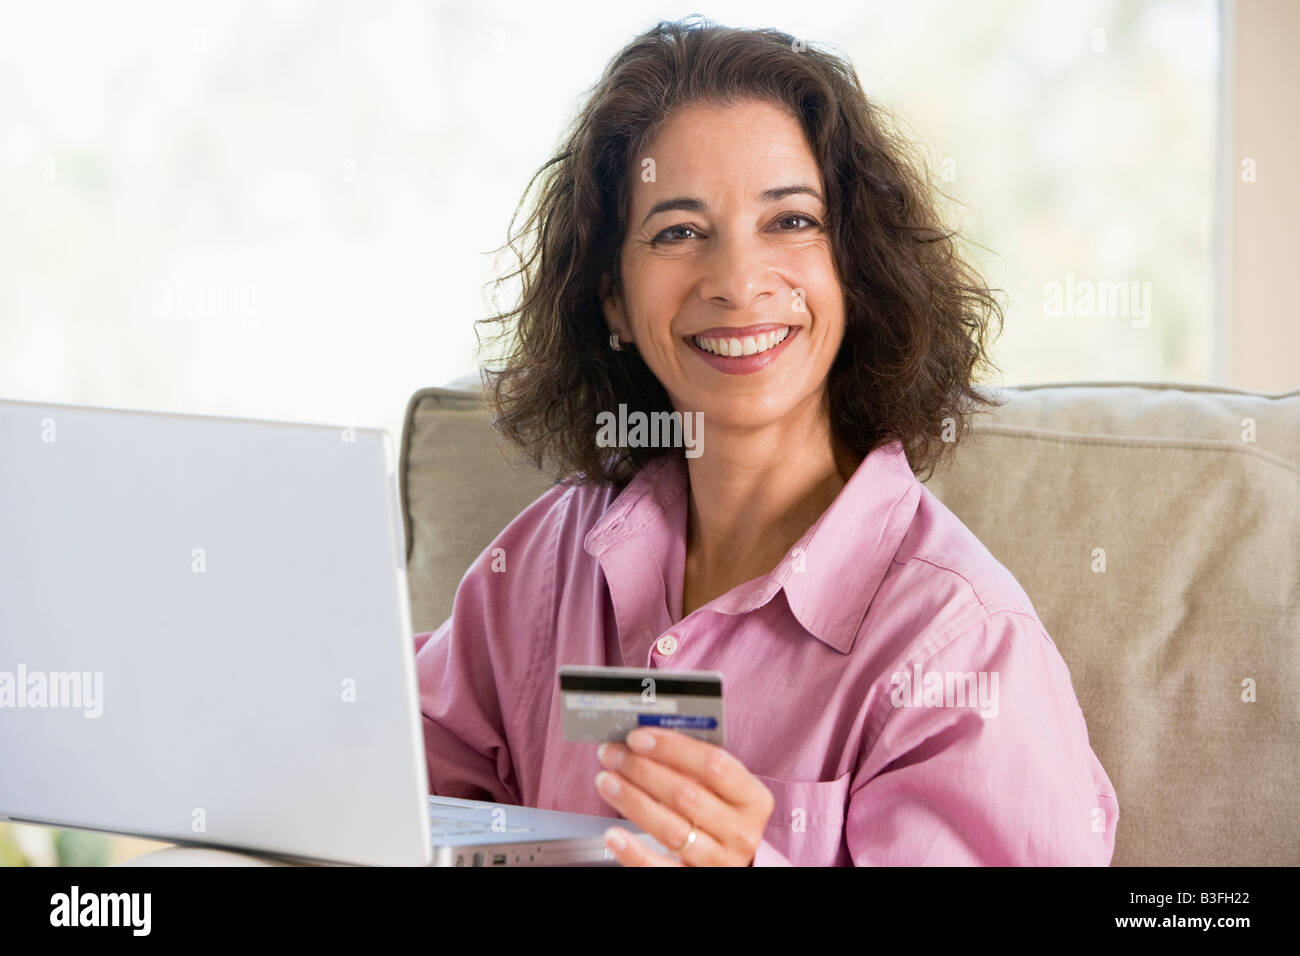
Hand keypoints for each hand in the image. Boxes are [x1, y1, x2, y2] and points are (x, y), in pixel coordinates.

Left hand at [594, 727, 773, 865]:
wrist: (729, 864)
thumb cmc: (720, 816)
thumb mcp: (721, 790)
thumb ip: (693, 765)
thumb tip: (645, 739)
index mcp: (753, 799)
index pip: (714, 765)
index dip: (672, 748)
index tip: (638, 737)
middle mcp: (741, 832)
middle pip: (686, 795)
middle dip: (642, 770)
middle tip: (613, 754)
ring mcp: (719, 861)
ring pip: (670, 829)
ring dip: (632, 800)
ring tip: (606, 781)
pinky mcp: (694, 881)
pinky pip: (659, 869)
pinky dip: (633, 851)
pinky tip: (613, 834)